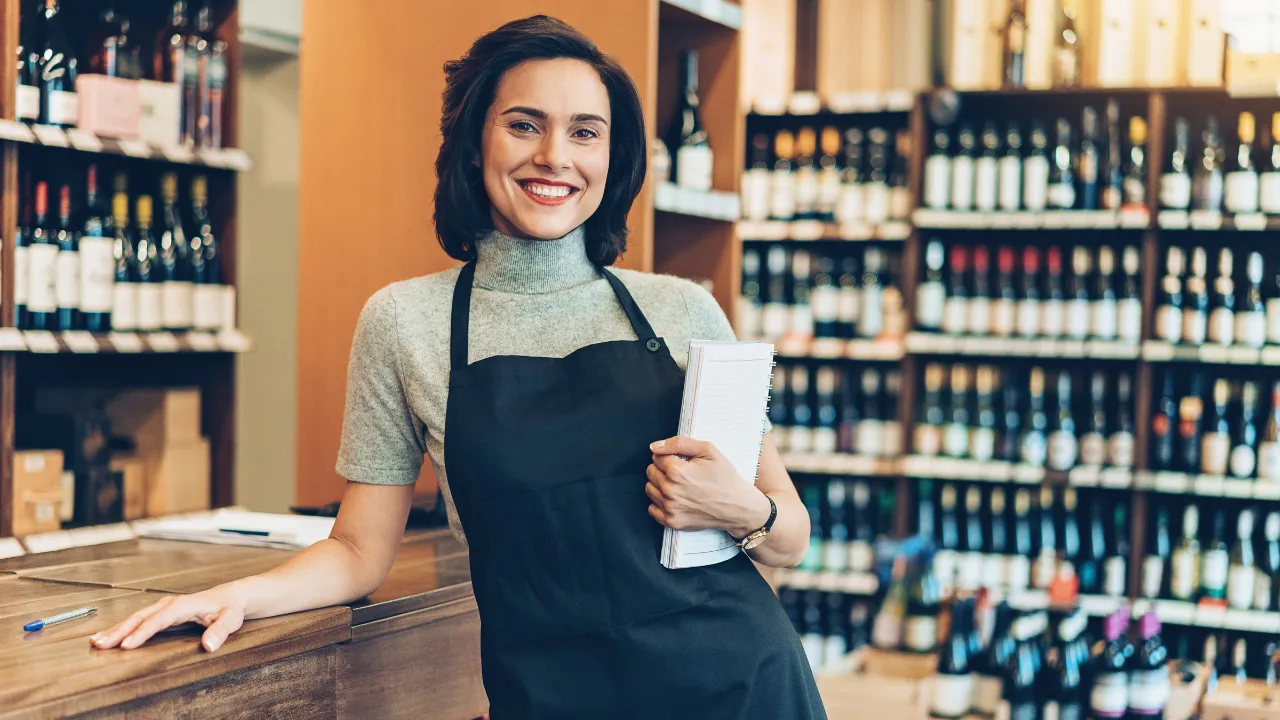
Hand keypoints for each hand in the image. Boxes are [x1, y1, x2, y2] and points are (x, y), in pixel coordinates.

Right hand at [90, 584, 246, 652]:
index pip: (160, 619)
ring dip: (116, 629)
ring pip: (136, 617)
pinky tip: (109, 636)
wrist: (231, 596)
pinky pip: (139, 620)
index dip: (143, 632)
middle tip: (100, 644)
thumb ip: (220, 631)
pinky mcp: (161, 612)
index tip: (127, 645)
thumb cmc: (230, 608)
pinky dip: (123, 627)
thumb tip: (209, 645)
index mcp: (184, 605)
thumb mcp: (231, 619)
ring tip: (96, 642)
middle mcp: (170, 604)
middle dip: (120, 630)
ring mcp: (164, 607)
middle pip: (141, 617)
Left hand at [646, 436, 771, 537]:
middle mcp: (670, 490)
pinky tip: (675, 498)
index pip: (657, 456)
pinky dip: (660, 502)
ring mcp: (670, 508)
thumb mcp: (708, 450)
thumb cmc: (725, 477)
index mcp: (677, 471)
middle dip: (663, 468)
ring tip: (679, 485)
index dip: (670, 456)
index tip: (682, 461)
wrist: (738, 507)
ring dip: (660, 484)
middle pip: (651, 472)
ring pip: (650, 489)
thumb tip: (654, 446)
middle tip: (682, 472)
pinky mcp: (672, 521)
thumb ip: (680, 443)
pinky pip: (652, 509)